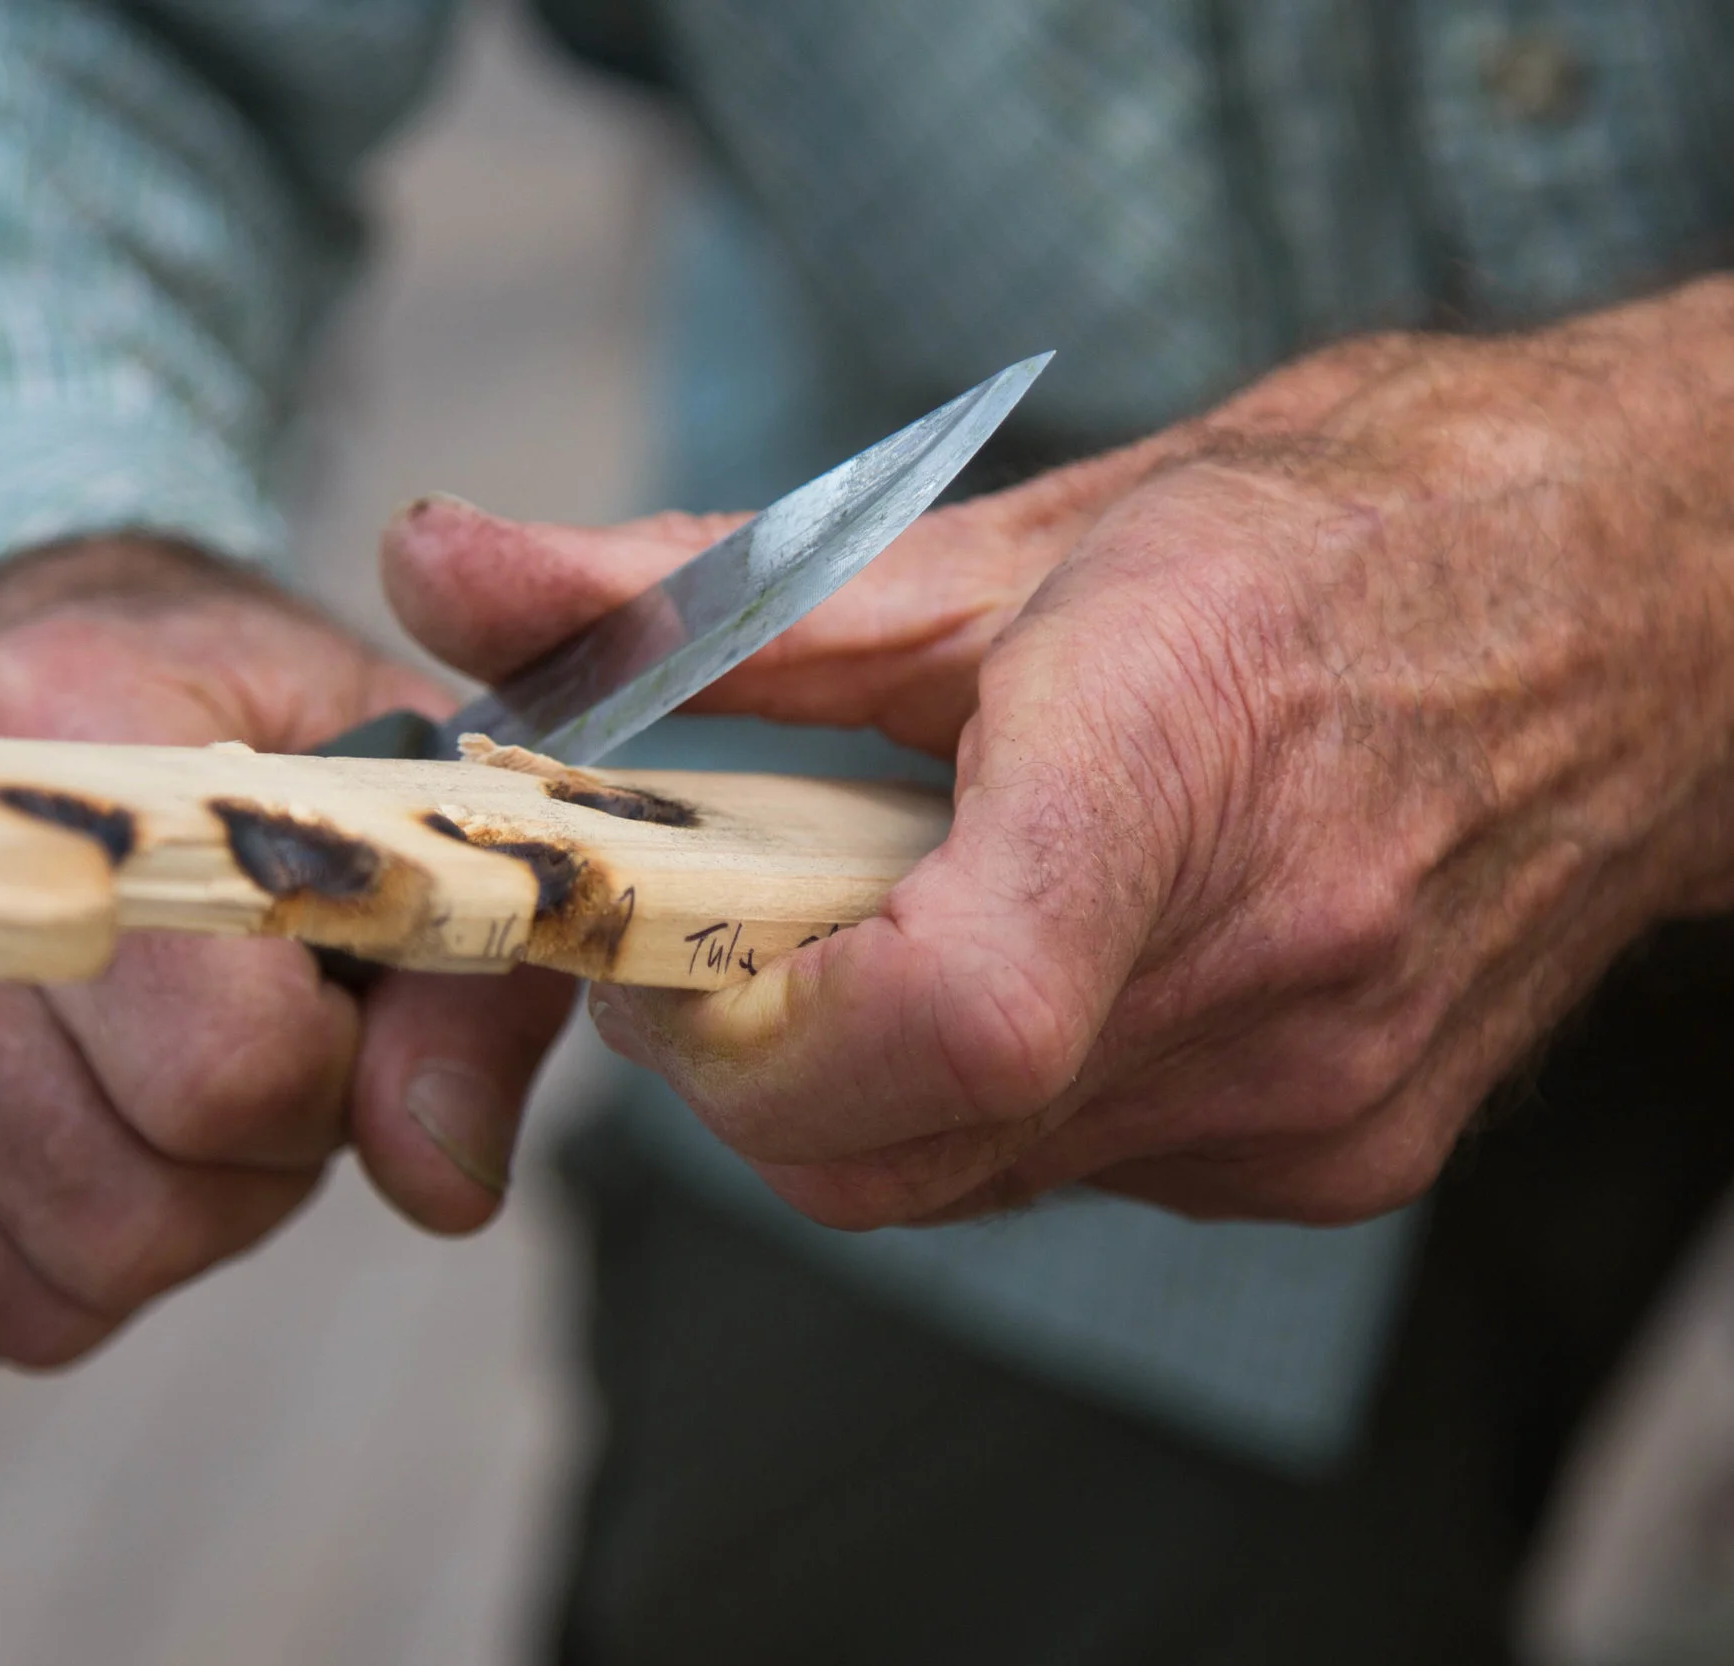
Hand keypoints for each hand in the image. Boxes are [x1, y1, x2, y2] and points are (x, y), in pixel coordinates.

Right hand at [0, 540, 574, 1380]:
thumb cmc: (202, 743)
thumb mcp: (374, 801)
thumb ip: (460, 985)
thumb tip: (442, 1187)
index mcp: (52, 741)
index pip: (232, 1073)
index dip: (320, 1084)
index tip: (310, 1007)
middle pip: (130, 1215)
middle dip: (233, 1181)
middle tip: (219, 1064)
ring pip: (27, 1299)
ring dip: (123, 1234)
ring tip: (115, 1085)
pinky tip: (0, 1129)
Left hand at [385, 276, 1733, 1227]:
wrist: (1629, 609)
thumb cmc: (1315, 536)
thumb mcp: (989, 531)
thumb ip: (690, 588)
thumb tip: (437, 567)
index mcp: (1177, 763)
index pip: (940, 1020)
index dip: (737, 1025)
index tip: (667, 942)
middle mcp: (1267, 972)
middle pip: (884, 1150)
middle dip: (740, 1061)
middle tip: (734, 917)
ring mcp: (1313, 1097)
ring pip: (958, 1184)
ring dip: (858, 1077)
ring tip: (904, 905)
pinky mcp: (1338, 1158)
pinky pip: (1068, 1177)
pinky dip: (988, 1096)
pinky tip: (1045, 958)